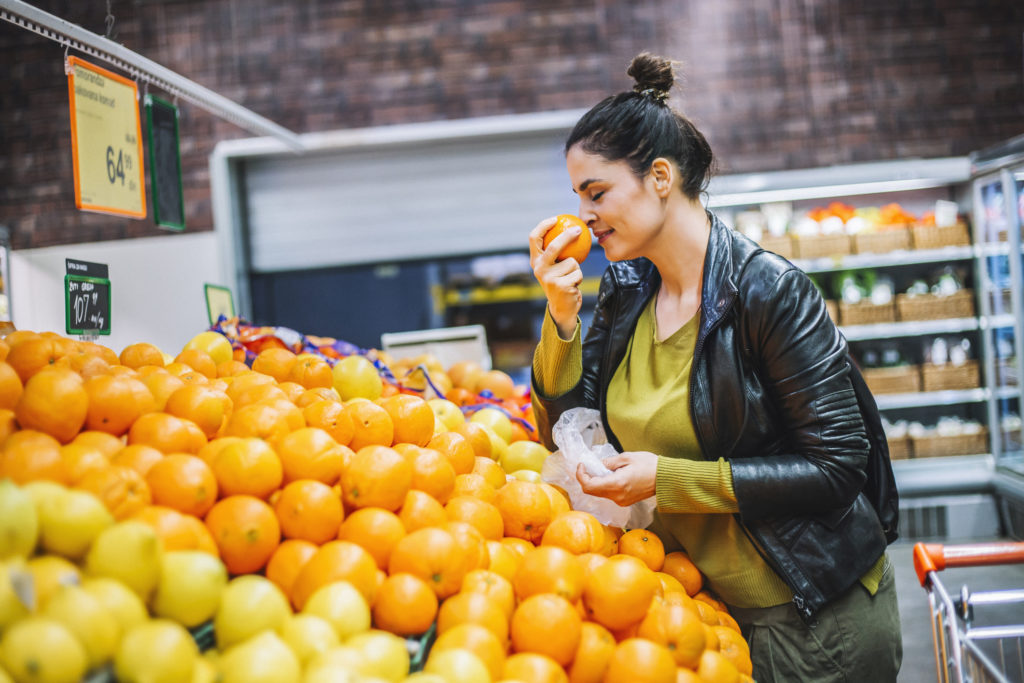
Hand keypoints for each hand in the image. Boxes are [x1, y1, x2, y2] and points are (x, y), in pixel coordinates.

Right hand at [529, 216, 583, 337]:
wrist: (562, 307)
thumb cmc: (560, 282)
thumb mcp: (554, 267)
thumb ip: (557, 252)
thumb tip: (570, 228)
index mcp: (535, 261)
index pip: (534, 238)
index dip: (543, 226)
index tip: (556, 219)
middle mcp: (539, 269)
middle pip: (554, 246)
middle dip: (567, 236)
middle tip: (578, 229)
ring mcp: (549, 278)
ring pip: (572, 262)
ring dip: (576, 268)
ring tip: (570, 277)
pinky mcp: (561, 285)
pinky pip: (578, 272)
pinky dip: (579, 278)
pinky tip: (573, 285)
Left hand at [576, 451, 657, 506]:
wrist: (666, 478)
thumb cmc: (650, 465)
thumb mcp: (627, 457)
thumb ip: (608, 462)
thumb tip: (597, 464)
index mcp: (616, 484)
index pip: (589, 486)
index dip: (581, 475)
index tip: (582, 464)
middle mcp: (617, 496)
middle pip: (592, 491)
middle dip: (587, 478)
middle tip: (589, 465)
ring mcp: (621, 501)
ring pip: (600, 493)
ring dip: (596, 481)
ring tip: (602, 469)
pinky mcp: (625, 502)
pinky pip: (609, 495)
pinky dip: (605, 485)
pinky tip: (611, 476)